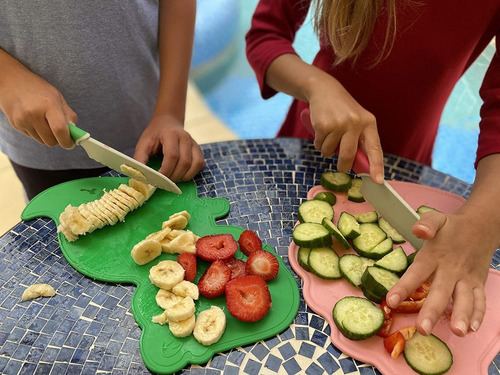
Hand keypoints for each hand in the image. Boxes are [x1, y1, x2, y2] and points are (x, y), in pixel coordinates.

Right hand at [0, 60, 76, 148]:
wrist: (11, 81)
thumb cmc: (38, 89)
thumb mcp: (57, 97)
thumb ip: (68, 115)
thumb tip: (75, 133)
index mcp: (48, 104)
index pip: (60, 129)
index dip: (67, 141)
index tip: (71, 143)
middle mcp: (34, 113)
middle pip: (51, 140)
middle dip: (59, 140)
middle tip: (61, 133)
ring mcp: (22, 120)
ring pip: (42, 141)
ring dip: (48, 137)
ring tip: (46, 122)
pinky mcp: (16, 125)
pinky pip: (33, 137)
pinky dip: (38, 133)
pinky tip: (36, 121)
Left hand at [133, 114, 203, 181]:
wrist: (167, 123)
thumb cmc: (154, 135)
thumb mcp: (143, 144)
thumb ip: (139, 159)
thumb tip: (139, 176)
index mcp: (170, 134)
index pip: (172, 155)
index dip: (166, 171)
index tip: (158, 180)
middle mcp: (185, 137)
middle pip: (184, 162)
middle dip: (174, 176)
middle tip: (164, 182)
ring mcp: (194, 143)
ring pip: (194, 164)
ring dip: (183, 177)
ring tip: (172, 179)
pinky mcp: (198, 150)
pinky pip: (199, 165)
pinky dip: (191, 174)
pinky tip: (181, 175)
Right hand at [306, 75, 383, 182]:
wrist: (325, 90)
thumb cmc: (343, 110)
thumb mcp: (357, 121)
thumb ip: (359, 140)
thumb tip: (358, 166)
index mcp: (368, 123)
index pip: (375, 149)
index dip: (376, 166)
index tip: (378, 181)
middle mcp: (355, 123)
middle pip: (348, 155)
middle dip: (343, 166)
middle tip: (341, 169)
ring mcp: (339, 124)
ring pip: (330, 152)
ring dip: (327, 150)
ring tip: (329, 135)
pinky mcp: (323, 125)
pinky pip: (320, 145)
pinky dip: (319, 142)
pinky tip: (321, 130)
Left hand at [386, 210, 493, 336]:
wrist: (481, 228)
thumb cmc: (451, 228)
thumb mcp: (436, 219)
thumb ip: (426, 223)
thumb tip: (418, 230)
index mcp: (434, 256)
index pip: (416, 273)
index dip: (403, 287)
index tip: (390, 301)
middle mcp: (450, 270)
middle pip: (441, 293)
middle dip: (432, 312)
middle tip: (423, 329)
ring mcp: (466, 279)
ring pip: (465, 300)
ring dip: (461, 316)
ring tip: (457, 331)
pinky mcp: (477, 284)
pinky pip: (480, 301)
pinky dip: (478, 315)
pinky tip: (471, 329)